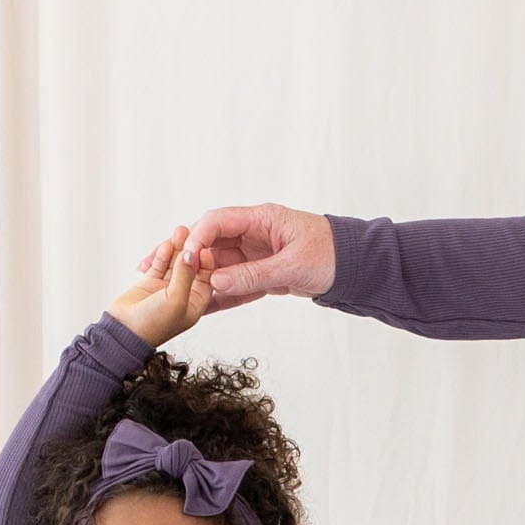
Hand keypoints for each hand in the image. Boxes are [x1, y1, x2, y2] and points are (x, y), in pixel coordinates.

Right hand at [108, 228, 211, 347]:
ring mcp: (166, 287)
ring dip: (177, 248)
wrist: (124, 331)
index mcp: (196, 303)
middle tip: (192, 231)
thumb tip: (191, 254)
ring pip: (175, 263)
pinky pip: (160, 265)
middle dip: (191, 250)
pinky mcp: (150, 282)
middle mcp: (183, 294)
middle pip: (191, 267)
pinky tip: (167, 244)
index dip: (207, 262)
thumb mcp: (176, 300)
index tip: (205, 246)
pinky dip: (163, 255)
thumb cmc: (153, 325)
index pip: (207, 277)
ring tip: (179, 231)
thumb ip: (184, 276)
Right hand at [180, 204, 335, 308]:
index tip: (185, 258)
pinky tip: (202, 306)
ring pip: (220, 265)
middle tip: (166, 274)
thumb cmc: (333, 255)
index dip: (197, 238)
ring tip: (175, 293)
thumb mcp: (292, 266)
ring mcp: (256, 254)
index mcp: (262, 219)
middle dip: (190, 258)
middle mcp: (254, 233)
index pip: (218, 221)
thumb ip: (253, 274)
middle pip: (212, 242)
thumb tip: (216, 281)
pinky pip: (236, 283)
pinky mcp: (262, 273)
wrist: (357, 269)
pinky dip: (221, 294)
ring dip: (201, 278)